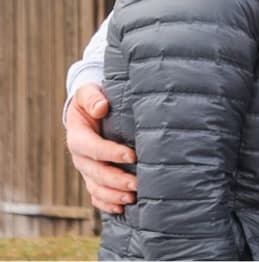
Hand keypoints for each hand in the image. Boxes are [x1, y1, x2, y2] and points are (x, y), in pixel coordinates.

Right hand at [65, 84, 136, 213]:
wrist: (88, 110)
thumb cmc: (91, 100)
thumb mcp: (88, 93)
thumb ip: (92, 97)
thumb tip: (102, 107)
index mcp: (78, 137)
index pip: (93, 148)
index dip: (111, 153)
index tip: (132, 155)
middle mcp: (80, 157)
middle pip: (96, 173)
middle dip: (116, 180)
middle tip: (137, 184)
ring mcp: (86, 169)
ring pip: (96, 188)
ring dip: (113, 195)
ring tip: (132, 198)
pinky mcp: (93, 176)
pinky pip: (96, 195)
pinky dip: (106, 203)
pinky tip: (120, 208)